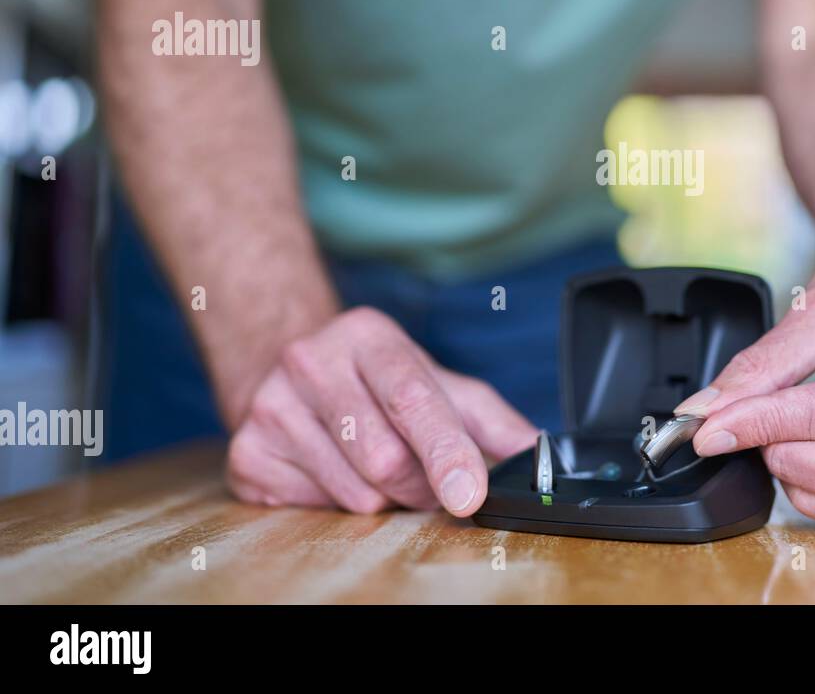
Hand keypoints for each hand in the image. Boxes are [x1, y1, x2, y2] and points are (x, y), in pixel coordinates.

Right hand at [226, 307, 537, 514]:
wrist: (282, 370)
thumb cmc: (374, 383)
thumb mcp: (437, 383)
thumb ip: (491, 419)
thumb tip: (539, 454)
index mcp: (368, 334)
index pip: (414, 398)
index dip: (447, 452)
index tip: (470, 494)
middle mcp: (311, 360)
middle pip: (386, 458)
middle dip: (420, 484)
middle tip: (424, 478)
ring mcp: (270, 406)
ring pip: (355, 492)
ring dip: (383, 497)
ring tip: (371, 465)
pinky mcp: (245, 452)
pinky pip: (315, 508)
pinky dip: (338, 503)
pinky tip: (331, 470)